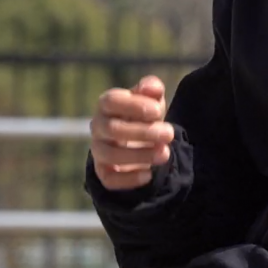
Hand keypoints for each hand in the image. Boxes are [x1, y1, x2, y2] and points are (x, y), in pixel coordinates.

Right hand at [90, 75, 175, 189]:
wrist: (140, 142)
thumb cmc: (145, 115)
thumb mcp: (151, 100)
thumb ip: (152, 89)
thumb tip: (152, 88)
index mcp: (107, 104)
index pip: (111, 101)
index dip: (134, 105)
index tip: (157, 111)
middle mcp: (98, 126)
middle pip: (112, 129)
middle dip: (143, 132)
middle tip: (169, 134)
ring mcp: (99, 150)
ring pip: (110, 155)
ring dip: (140, 155)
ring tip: (165, 153)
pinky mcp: (104, 173)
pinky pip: (109, 180)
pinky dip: (129, 179)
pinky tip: (149, 174)